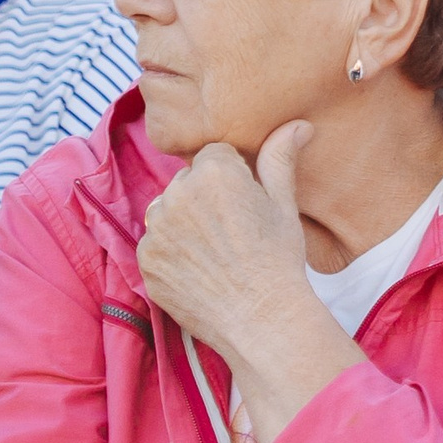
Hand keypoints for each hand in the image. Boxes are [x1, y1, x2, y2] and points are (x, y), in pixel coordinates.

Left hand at [137, 123, 316, 356]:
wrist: (261, 318)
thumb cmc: (279, 260)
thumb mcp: (284, 206)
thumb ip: (280, 159)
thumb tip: (298, 124)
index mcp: (214, 172)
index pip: (214, 156)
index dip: (234, 179)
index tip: (247, 205)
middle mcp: (177, 193)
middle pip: (187, 181)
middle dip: (204, 197)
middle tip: (233, 231)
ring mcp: (156, 228)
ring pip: (168, 211)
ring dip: (184, 223)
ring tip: (215, 252)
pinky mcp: (144, 259)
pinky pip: (156, 244)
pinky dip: (172, 254)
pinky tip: (199, 271)